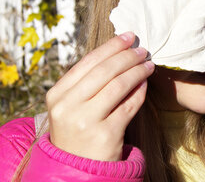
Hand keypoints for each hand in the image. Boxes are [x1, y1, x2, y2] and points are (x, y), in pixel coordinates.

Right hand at [45, 32, 153, 160]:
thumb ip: (87, 82)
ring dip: (137, 71)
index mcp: (56, 96)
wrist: (76, 168)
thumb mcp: (70, 106)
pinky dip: (140, 91)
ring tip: (148, 64)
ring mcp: (87, 122)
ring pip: (119, 86)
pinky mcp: (107, 135)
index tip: (127, 36)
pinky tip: (145, 83)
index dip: (110, 47)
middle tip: (142, 50)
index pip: (88, 63)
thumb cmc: (77, 130)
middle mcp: (68, 108)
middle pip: (104, 71)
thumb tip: (118, 51)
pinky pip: (130, 105)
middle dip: (127, 56)